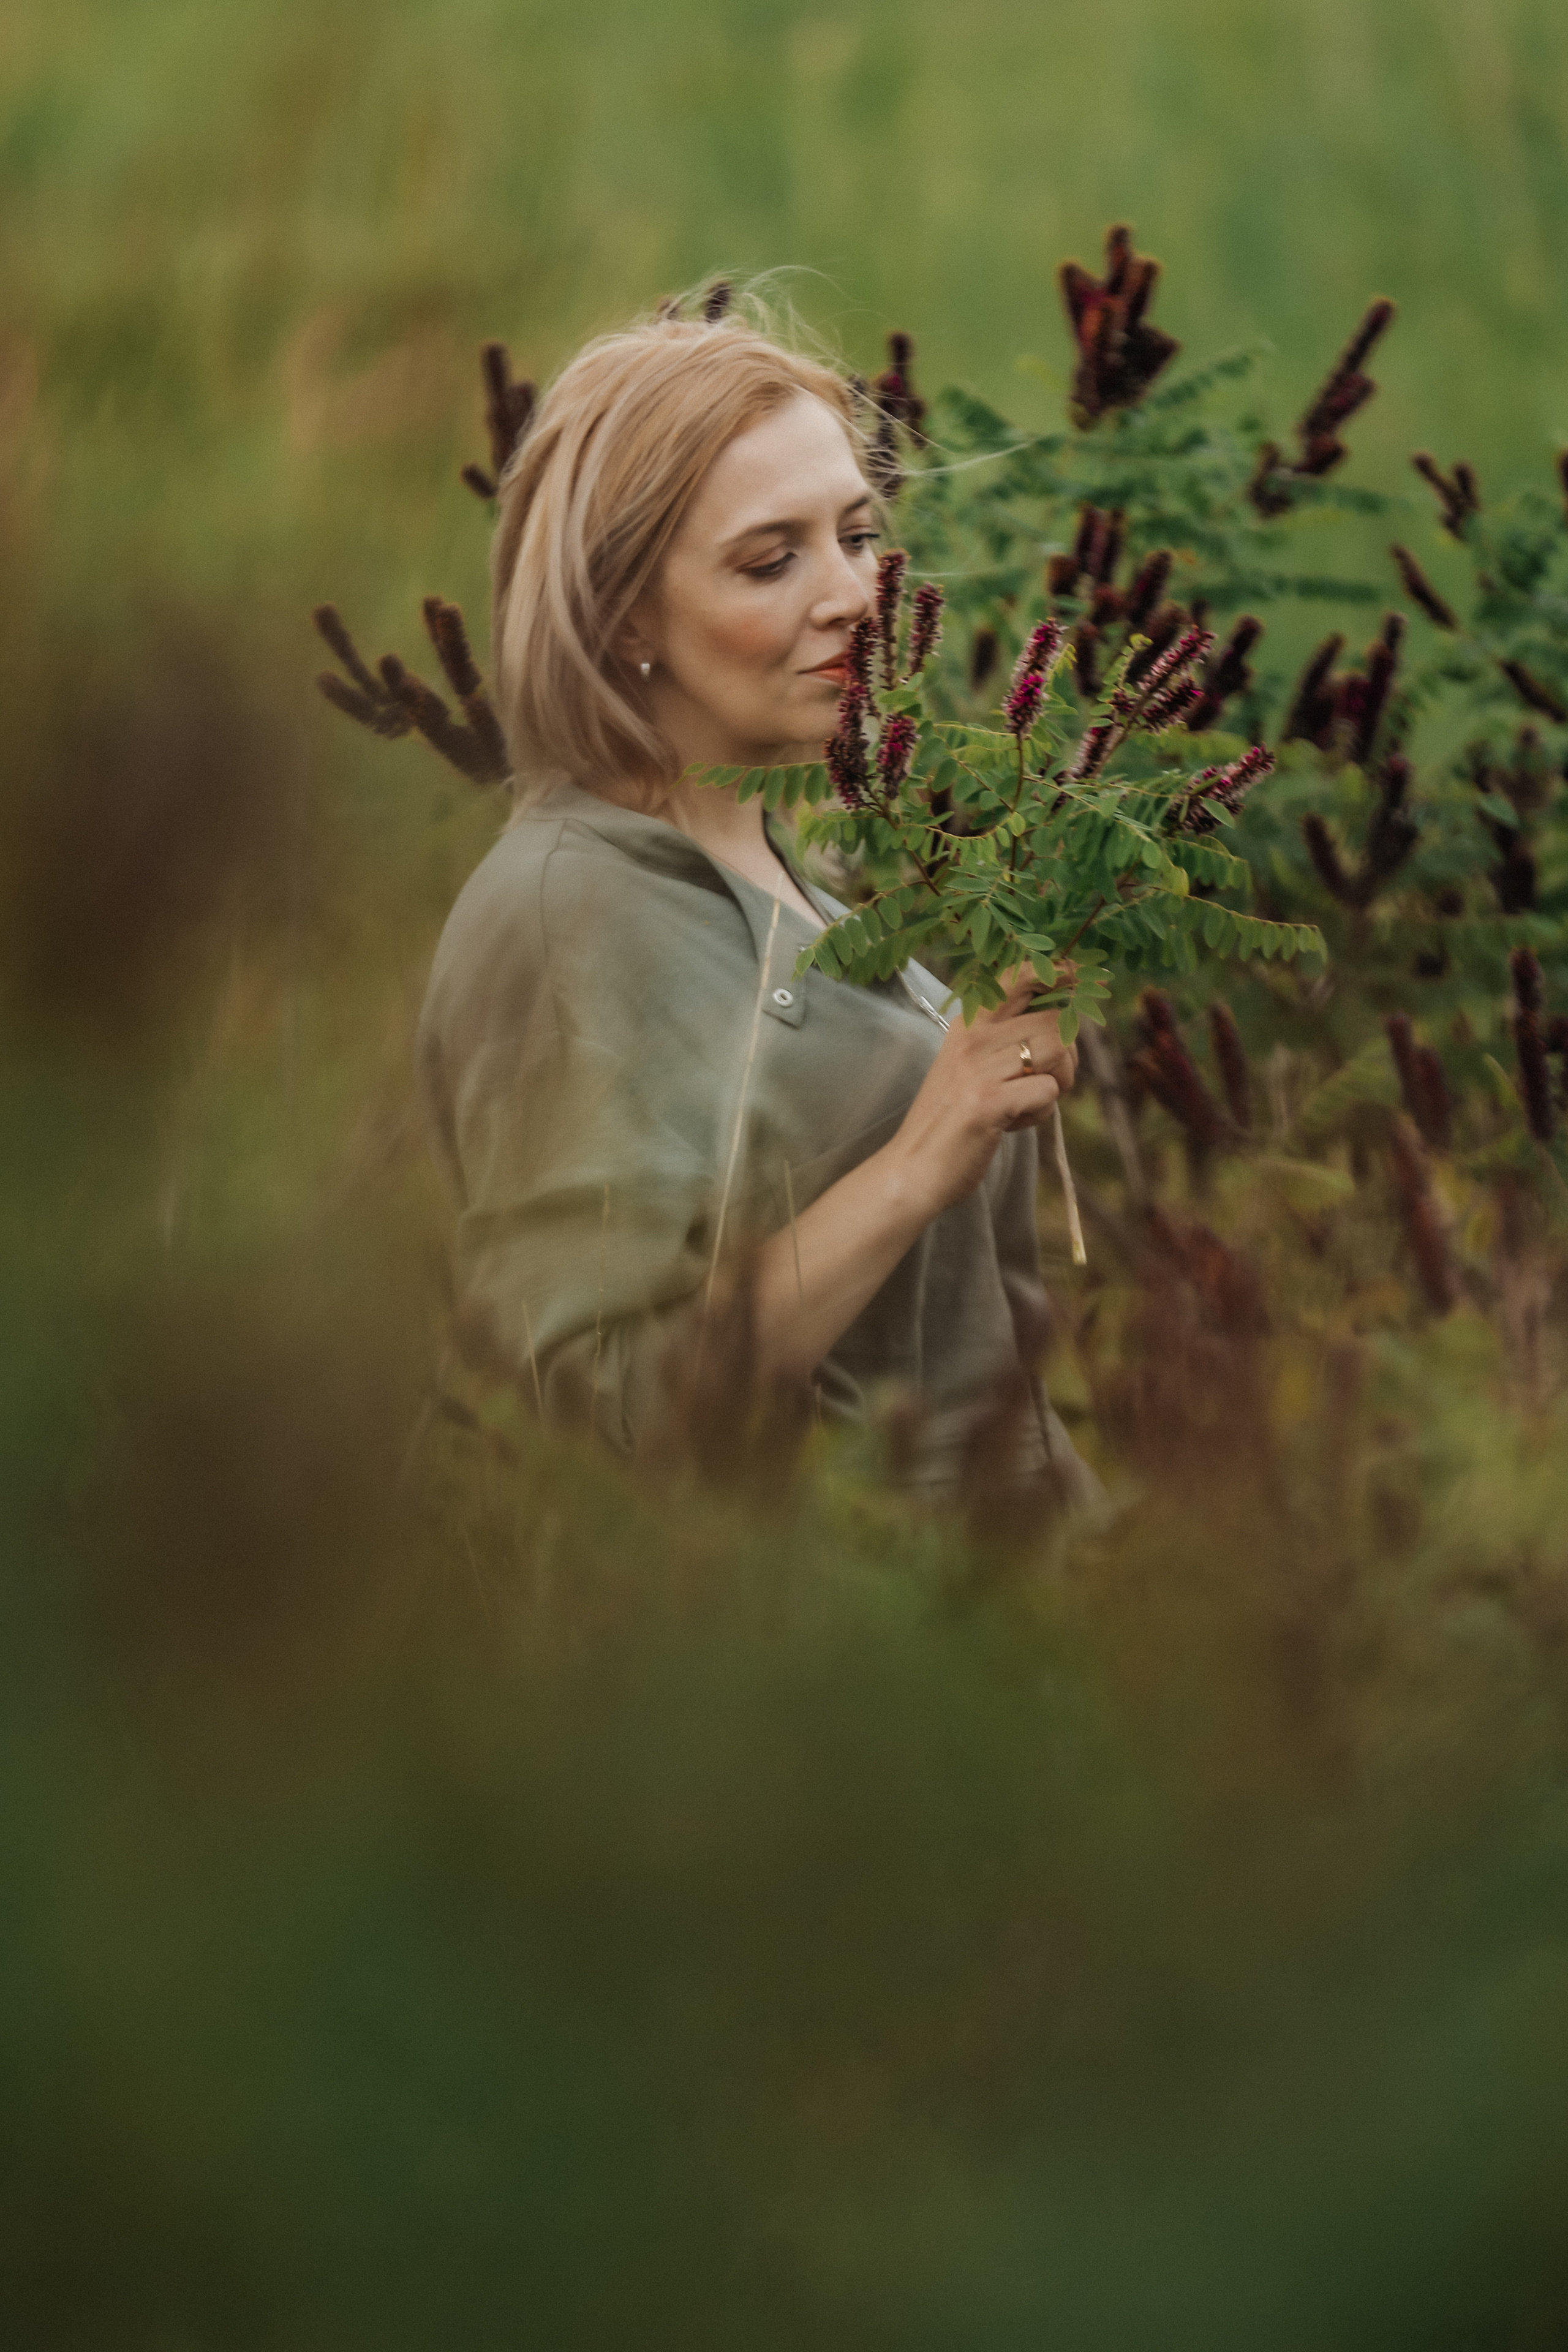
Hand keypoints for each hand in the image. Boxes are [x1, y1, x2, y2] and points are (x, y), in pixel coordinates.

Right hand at [887, 967, 1077, 1216]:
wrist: (913, 1170)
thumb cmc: (951, 1120)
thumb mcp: (970, 1066)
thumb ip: (1005, 1040)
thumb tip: (1063, 1022)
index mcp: (968, 1023)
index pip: (1019, 976)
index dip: (1059, 972)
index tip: (1081, 978)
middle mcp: (973, 1036)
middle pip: (1055, 1019)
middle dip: (1068, 1055)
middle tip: (1047, 1083)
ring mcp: (979, 1068)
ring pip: (1058, 1051)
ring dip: (1057, 1084)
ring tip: (1025, 1105)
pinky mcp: (989, 1101)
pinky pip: (1048, 1092)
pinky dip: (1041, 1113)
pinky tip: (1012, 1125)